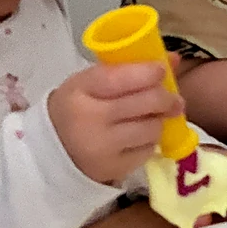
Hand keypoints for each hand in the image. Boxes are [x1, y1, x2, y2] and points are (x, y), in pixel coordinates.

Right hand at [47, 62, 183, 184]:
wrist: (51, 152)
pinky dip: (149, 142)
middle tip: (173, 99)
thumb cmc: (77, 109)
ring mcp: (102, 146)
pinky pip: (148, 150)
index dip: (147, 72)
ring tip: (150, 119)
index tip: (161, 70)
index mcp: (80, 90)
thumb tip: (174, 59)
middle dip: (166, 98)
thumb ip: (129, 70)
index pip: (121, 77)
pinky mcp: (113, 168)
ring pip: (152, 128)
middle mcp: (90, 118)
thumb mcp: (91, 83)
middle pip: (147, 102)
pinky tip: (138, 138)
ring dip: (158, 121)